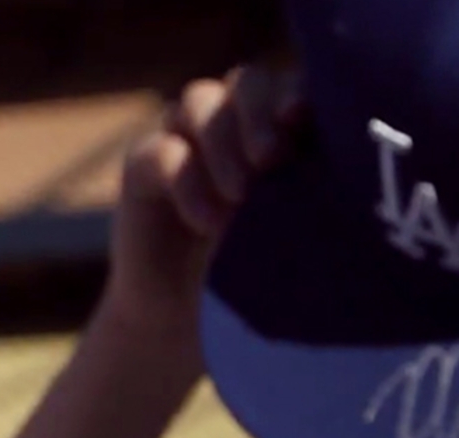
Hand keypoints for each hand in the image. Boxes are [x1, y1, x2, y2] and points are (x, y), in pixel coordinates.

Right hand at [105, 64, 305, 327]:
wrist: (182, 314)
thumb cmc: (253, 271)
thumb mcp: (292, 223)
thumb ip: (308, 181)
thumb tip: (336, 155)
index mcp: (281, 127)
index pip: (293, 86)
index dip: (297, 93)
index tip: (300, 121)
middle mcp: (233, 123)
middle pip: (247, 81)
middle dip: (258, 113)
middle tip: (270, 160)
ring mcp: (185, 138)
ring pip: (200, 100)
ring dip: (222, 142)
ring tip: (239, 197)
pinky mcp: (143, 164)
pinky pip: (162, 150)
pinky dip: (186, 182)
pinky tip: (206, 223)